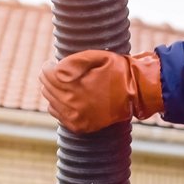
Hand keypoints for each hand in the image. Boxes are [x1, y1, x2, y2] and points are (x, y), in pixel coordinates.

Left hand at [40, 50, 163, 132]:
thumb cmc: (117, 71)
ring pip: (50, 102)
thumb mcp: (96, 56)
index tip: (55, 64)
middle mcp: (72, 105)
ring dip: (55, 92)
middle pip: (47, 88)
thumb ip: (73, 61)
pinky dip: (60, 107)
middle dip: (51, 78)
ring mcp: (76, 118)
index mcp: (74, 86)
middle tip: (62, 74)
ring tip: (68, 86)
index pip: (47, 74)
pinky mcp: (80, 127)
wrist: (136, 93)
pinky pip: (58, 116)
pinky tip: (71, 100)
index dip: (50, 66)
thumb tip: (55, 68)